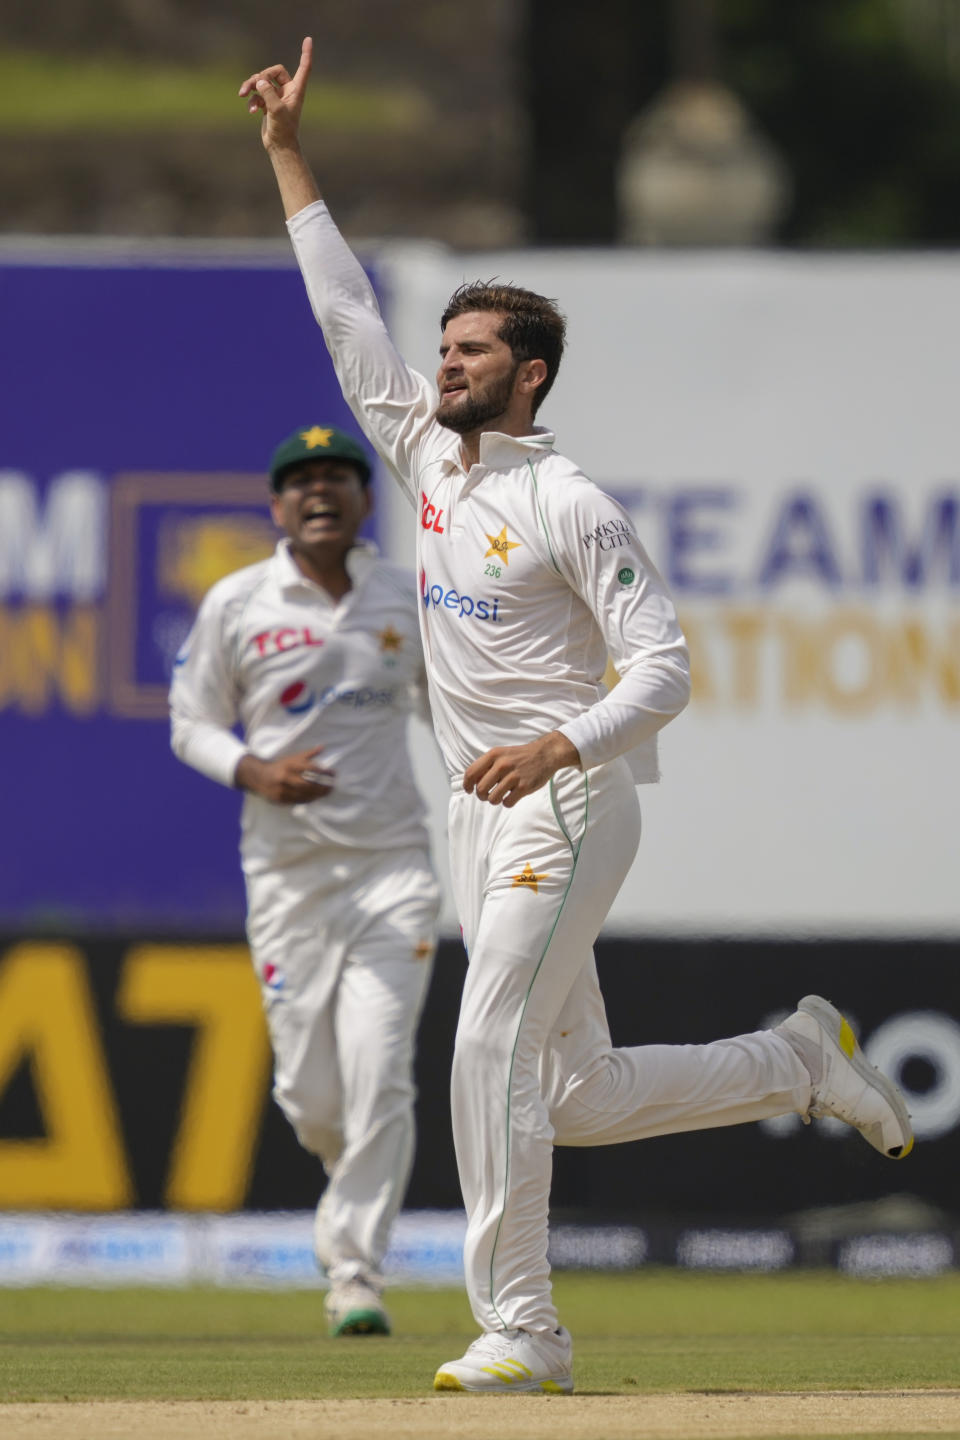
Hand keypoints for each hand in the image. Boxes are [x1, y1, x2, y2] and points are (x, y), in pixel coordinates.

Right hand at [235, 745, 333, 804]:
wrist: (259, 776)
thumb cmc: (280, 765)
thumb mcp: (292, 757)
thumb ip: (308, 754)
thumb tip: (322, 747)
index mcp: (289, 765)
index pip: (310, 769)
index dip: (324, 772)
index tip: (333, 773)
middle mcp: (285, 777)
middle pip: (308, 784)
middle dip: (322, 787)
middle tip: (332, 787)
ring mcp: (282, 789)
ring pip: (304, 794)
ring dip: (317, 795)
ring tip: (327, 793)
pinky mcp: (280, 799)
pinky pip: (298, 801)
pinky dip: (309, 799)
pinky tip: (316, 797)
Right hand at [239, 35, 312, 151]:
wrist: (279, 146)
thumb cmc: (283, 130)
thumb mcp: (276, 110)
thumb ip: (268, 93)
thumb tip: (259, 80)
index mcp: (296, 90)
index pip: (304, 68)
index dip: (306, 54)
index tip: (308, 39)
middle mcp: (288, 91)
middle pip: (273, 72)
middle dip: (260, 77)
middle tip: (253, 86)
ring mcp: (277, 97)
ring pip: (261, 82)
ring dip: (251, 87)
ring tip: (243, 95)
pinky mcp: (268, 103)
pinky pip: (257, 94)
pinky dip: (252, 100)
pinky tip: (251, 111)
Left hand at [463, 731, 579, 807]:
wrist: (546, 754)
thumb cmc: (520, 756)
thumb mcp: (501, 753)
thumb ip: (487, 765)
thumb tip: (472, 782)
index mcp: (494, 755)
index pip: (471, 773)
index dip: (467, 785)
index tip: (469, 790)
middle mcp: (502, 764)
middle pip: (480, 789)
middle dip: (481, 796)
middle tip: (486, 795)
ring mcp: (514, 776)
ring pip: (493, 798)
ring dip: (494, 800)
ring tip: (499, 796)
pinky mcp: (524, 787)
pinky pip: (507, 803)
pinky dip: (507, 802)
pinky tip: (511, 796)